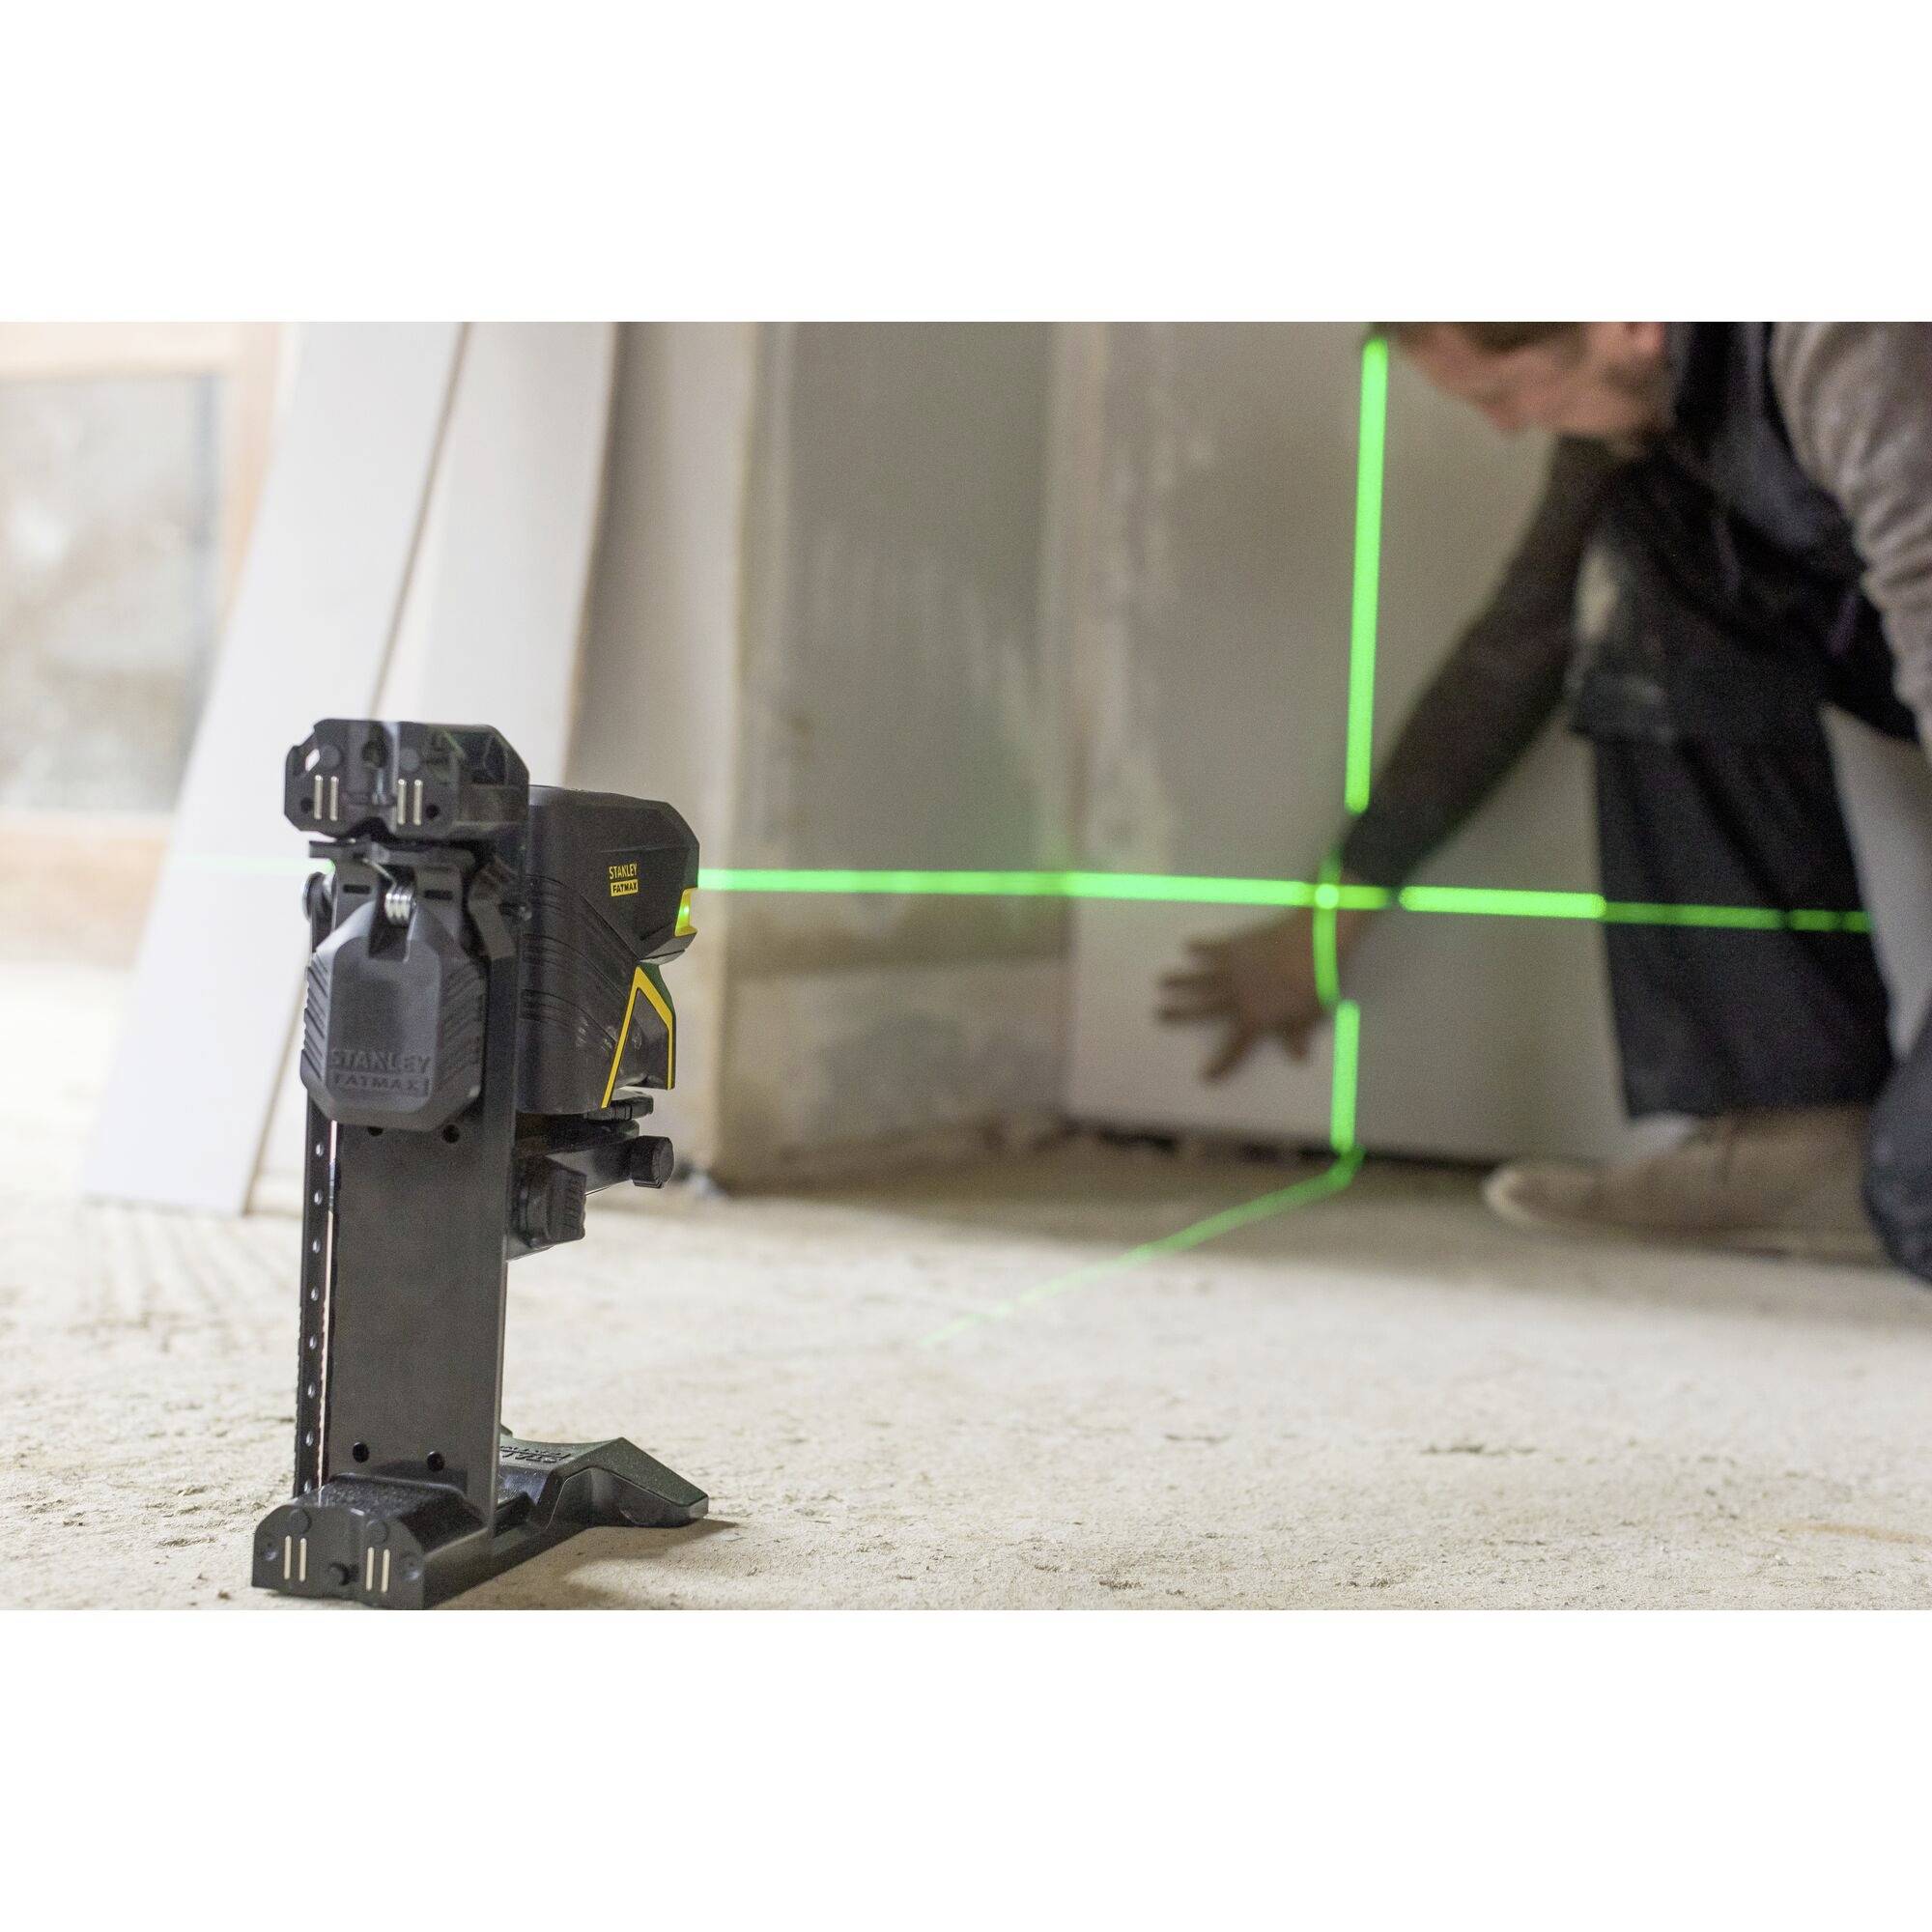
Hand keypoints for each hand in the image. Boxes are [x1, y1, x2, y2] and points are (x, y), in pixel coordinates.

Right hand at [1156, 902, 1372, 1081]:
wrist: (1313, 943)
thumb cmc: (1315, 982)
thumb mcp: (1309, 1015)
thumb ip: (1298, 1035)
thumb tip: (1299, 1057)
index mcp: (1255, 1019)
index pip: (1235, 1049)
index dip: (1221, 1065)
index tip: (1206, 1076)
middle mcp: (1235, 997)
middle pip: (1201, 1009)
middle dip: (1179, 1013)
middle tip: (1159, 1013)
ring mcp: (1231, 970)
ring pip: (1199, 978)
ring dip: (1179, 980)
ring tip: (1161, 980)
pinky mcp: (1234, 947)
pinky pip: (1212, 948)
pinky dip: (1200, 946)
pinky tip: (1189, 945)